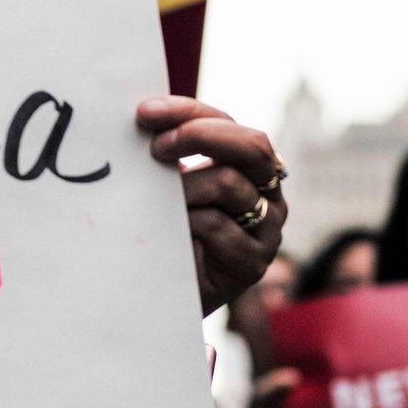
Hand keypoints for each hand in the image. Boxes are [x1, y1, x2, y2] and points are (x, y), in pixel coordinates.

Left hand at [137, 96, 287, 314]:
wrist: (161, 295)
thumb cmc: (163, 230)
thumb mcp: (166, 184)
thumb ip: (166, 152)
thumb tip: (140, 116)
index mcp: (247, 166)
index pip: (226, 122)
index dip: (186, 112)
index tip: (144, 112)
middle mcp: (267, 193)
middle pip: (251, 145)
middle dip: (199, 135)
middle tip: (154, 148)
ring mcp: (267, 229)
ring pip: (228, 183)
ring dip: (183, 189)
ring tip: (159, 206)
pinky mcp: (253, 262)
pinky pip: (216, 225)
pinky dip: (185, 224)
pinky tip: (171, 236)